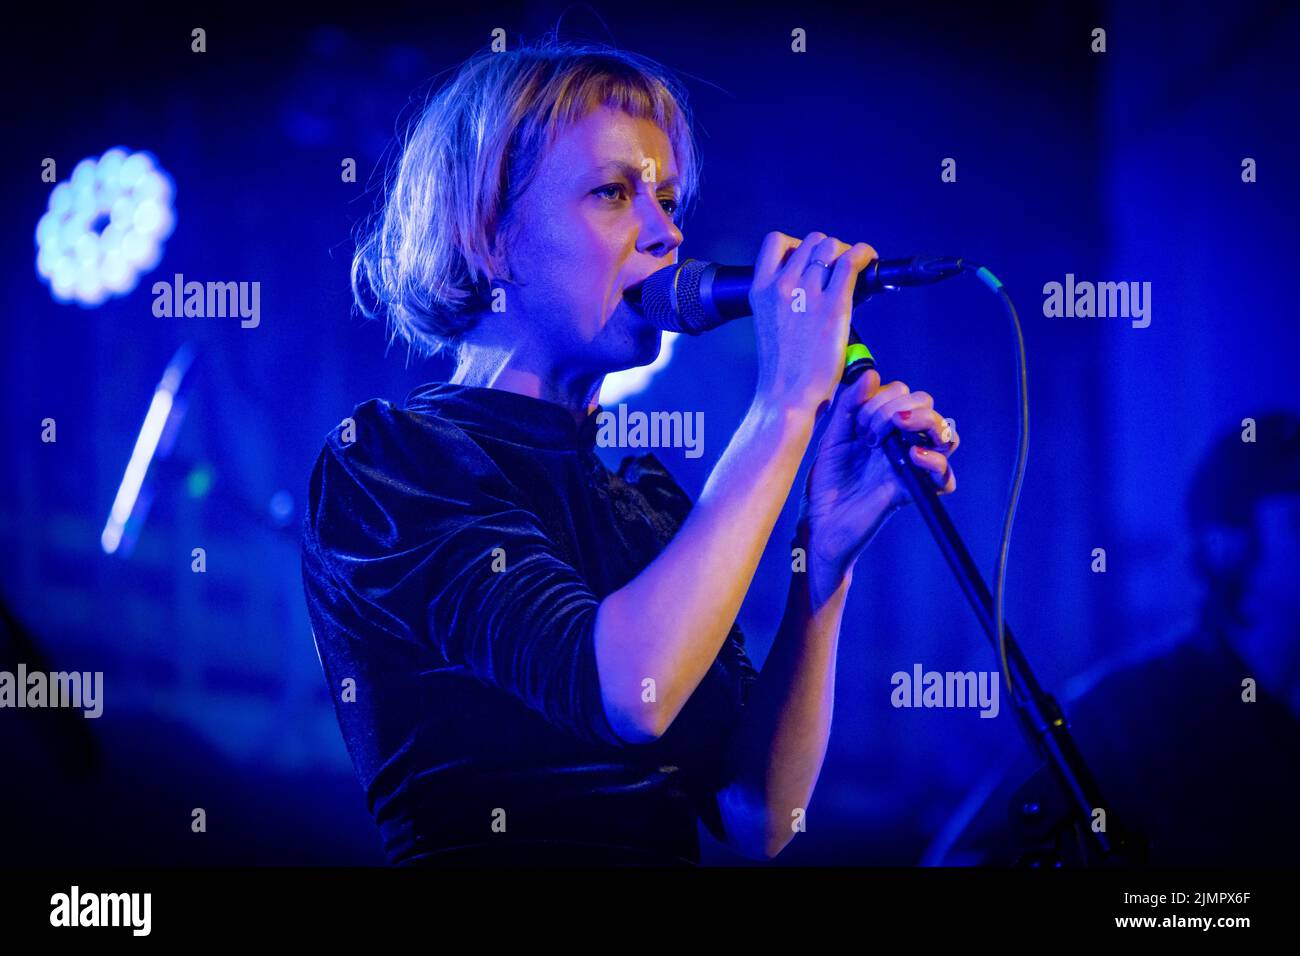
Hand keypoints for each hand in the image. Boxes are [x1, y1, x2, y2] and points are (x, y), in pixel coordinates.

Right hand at [750, 231, 876, 415]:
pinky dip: (865, 254)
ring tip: (856, 272)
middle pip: (811, 241)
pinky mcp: (833, 306)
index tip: (812, 261)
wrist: (786, 396)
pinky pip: (851, 261)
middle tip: (840, 272)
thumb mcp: (772, 325)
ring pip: (832, 247)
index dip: (798, 245)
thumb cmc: (783, 369)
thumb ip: (787, 301)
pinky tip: (871, 261)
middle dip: (829, 251)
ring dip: (847, 254)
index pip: (776, 242)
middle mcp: (781, 285)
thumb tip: (820, 282)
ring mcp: (806, 293)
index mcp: (760, 290)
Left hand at [798, 368, 959, 579]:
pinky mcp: (913, 492)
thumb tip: (872, 374)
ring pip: (945, 433)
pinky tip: (915, 457)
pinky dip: (936, 462)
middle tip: (870, 434)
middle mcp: (902, 443)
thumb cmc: (826, 482)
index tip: (857, 423)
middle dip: (897, 408)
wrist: (820, 523)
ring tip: (897, 432)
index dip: (881, 398)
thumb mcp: (832, 438)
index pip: (902, 392)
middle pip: (926, 405)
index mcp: (883, 426)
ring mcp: (911, 466)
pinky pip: (945, 478)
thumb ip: (849, 405)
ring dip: (924, 423)